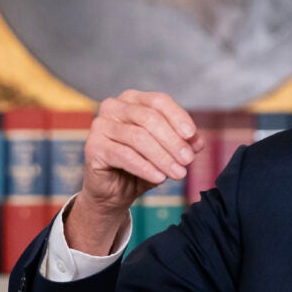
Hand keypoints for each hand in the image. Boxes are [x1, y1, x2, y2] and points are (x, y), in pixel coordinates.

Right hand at [66, 90, 202, 254]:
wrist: (113, 191)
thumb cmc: (140, 165)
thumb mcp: (166, 152)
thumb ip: (182, 143)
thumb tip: (198, 142)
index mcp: (132, 99)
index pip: (158, 101)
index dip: (178, 117)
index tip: (192, 136)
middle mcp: (114, 106)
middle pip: (149, 118)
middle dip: (172, 141)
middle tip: (188, 160)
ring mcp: (101, 125)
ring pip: (138, 137)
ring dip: (162, 157)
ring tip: (178, 173)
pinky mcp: (93, 147)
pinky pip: (124, 155)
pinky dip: (145, 167)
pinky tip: (159, 178)